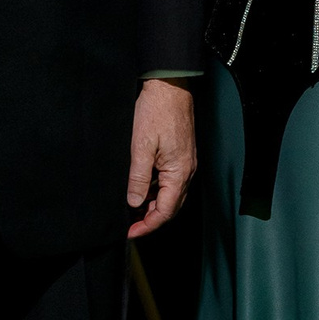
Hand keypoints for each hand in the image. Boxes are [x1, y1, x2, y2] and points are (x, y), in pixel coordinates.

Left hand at [127, 78, 196, 238]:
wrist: (169, 86)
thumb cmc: (157, 112)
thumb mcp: (141, 147)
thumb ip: (138, 178)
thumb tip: (134, 202)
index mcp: (179, 172)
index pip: (166, 211)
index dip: (148, 225)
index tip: (131, 233)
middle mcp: (187, 171)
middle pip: (172, 206)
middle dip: (151, 219)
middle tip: (131, 225)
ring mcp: (186, 162)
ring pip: (171, 194)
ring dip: (154, 204)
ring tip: (133, 207)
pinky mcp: (181, 154)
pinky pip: (171, 180)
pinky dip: (157, 189)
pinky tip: (142, 187)